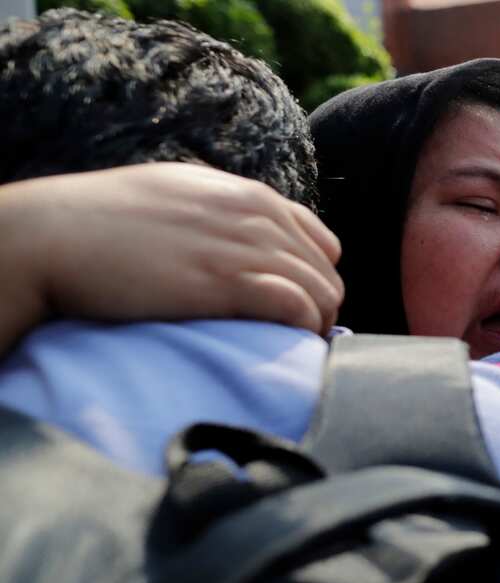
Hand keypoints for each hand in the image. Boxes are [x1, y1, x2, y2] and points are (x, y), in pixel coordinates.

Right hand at [2, 163, 342, 341]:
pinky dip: (303, 331)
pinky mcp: (226, 282)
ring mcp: (244, 247)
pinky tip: (286, 347)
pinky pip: (298, 308)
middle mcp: (255, 216)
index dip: (315, 280)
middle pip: (327, 272)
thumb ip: (220, 214)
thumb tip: (244, 245)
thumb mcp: (178, 197)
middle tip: (296, 341)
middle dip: (320, 309)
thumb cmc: (104, 221)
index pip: (321, 242)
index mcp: (249, 195)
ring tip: (293, 352)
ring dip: (316, 326)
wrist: (54, 235)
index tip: (297, 308)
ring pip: (322, 292)